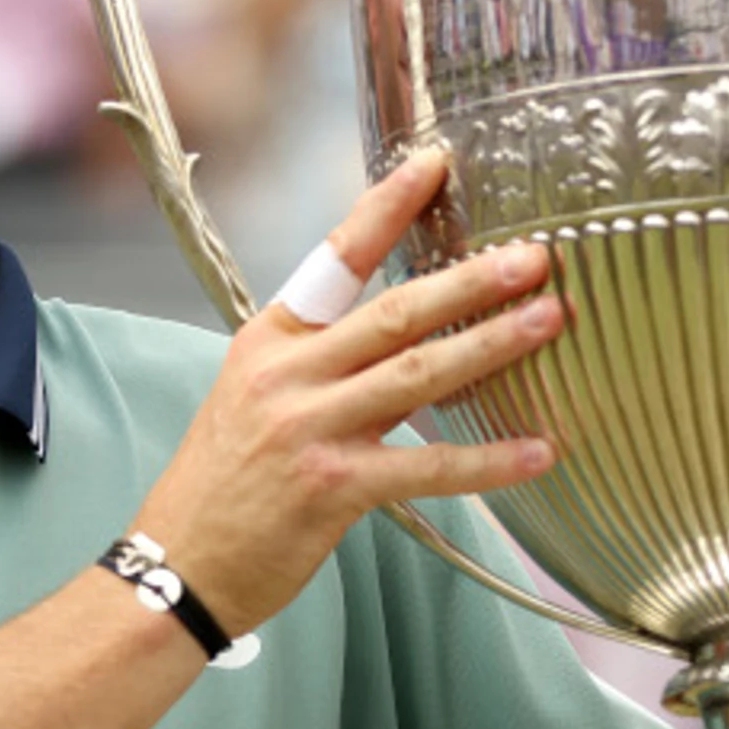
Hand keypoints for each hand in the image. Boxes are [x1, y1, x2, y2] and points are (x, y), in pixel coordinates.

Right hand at [131, 150, 563, 635]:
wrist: (179, 564)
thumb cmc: (224, 481)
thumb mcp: (254, 396)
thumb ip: (322, 360)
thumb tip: (404, 331)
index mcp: (270, 341)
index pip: (335, 257)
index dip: (386, 208)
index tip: (435, 164)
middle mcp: (289, 375)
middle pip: (393, 313)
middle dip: (469, 280)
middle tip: (534, 256)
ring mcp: (310, 430)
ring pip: (418, 376)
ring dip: (491, 346)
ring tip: (549, 320)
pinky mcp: (334, 488)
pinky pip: (427, 467)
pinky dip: (487, 461)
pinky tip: (538, 451)